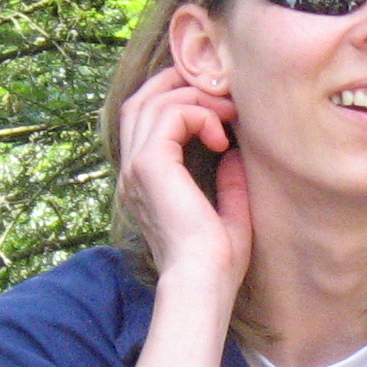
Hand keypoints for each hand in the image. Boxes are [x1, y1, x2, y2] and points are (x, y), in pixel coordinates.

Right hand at [115, 65, 250, 293]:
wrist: (203, 283)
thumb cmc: (216, 261)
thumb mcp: (228, 211)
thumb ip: (227, 179)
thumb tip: (235, 150)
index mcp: (143, 183)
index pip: (143, 122)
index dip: (175, 99)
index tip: (216, 105)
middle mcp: (131, 172)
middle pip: (140, 101)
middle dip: (177, 84)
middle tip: (218, 88)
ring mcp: (136, 168)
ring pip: (154, 102)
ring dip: (196, 99)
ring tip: (228, 115)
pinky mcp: (149, 167)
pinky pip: (170, 116)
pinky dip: (199, 115)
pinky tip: (221, 139)